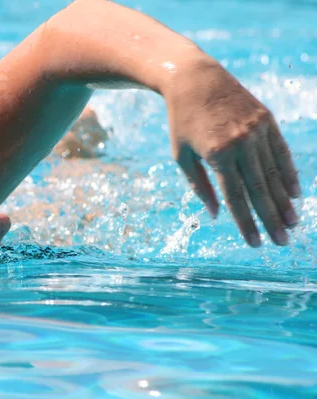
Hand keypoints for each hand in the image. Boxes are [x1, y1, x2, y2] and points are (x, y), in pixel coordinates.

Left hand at [165, 57, 299, 246]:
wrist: (194, 79)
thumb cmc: (181, 121)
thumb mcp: (181, 155)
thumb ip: (199, 185)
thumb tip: (215, 214)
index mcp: (217, 154)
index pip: (236, 197)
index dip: (246, 222)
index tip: (256, 243)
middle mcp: (241, 143)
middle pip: (260, 189)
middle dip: (271, 218)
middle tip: (282, 241)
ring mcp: (257, 130)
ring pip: (275, 172)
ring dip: (284, 201)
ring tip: (292, 223)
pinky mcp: (266, 119)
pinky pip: (281, 151)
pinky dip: (289, 173)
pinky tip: (294, 193)